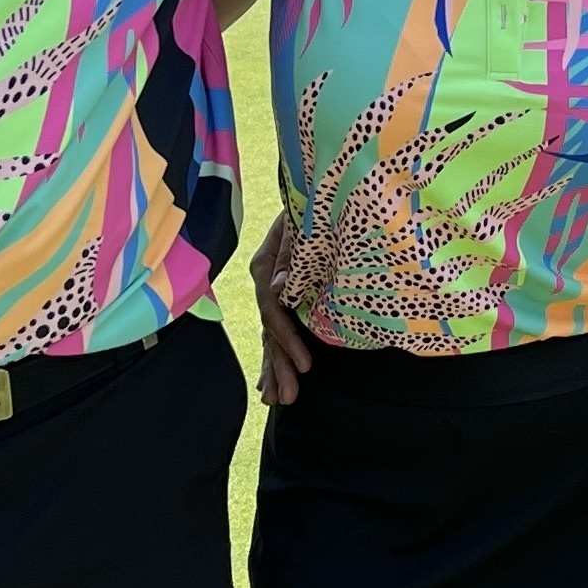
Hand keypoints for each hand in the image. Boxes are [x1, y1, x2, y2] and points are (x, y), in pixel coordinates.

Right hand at [248, 208, 312, 403]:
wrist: (320, 189)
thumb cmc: (317, 201)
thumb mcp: (304, 220)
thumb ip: (291, 253)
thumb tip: (278, 290)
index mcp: (267, 262)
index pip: (272, 308)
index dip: (287, 338)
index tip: (306, 364)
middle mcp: (267, 279)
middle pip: (269, 327)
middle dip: (278, 364)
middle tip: (288, 397)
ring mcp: (274, 288)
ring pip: (271, 333)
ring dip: (274, 366)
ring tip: (278, 398)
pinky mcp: (285, 293)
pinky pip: (276, 329)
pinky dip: (274, 355)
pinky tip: (269, 381)